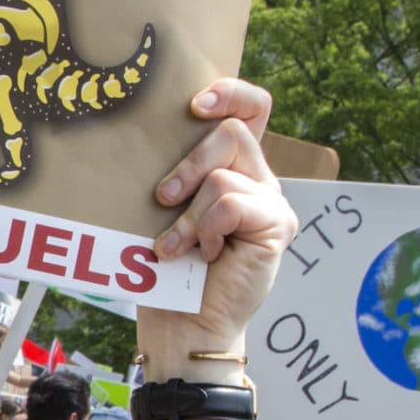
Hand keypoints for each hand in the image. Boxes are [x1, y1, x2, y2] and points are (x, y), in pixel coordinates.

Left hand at [143, 78, 294, 361]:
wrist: (184, 326)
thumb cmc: (166, 271)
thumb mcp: (164, 210)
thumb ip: (175, 172)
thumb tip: (143, 135)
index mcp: (234, 168)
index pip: (250, 108)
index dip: (230, 93)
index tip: (195, 105)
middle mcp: (258, 180)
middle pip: (232, 132)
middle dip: (189, 164)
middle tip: (163, 198)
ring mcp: (271, 203)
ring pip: (223, 174)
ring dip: (189, 214)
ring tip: (176, 246)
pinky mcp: (277, 226)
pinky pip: (231, 202)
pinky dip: (207, 229)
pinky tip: (206, 254)